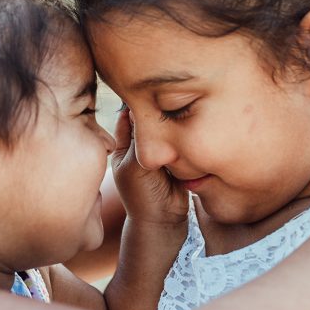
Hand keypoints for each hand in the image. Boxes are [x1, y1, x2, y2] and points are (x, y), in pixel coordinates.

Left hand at [111, 106, 188, 229]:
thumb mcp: (134, 163)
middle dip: (156, 113)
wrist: (164, 218)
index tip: (145, 91)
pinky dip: (182, 134)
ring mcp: (159, 153)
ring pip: (165, 130)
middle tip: (165, 97)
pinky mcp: (177, 158)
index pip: (126, 118)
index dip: (134, 105)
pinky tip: (187, 125)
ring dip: (170, 123)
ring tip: (178, 110)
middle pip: (148, 122)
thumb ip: (137, 138)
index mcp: (123, 148)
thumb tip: (138, 109)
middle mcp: (140, 148)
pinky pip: (179, 140)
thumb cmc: (142, 194)